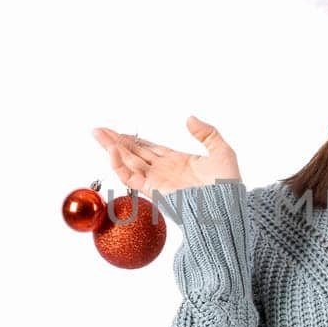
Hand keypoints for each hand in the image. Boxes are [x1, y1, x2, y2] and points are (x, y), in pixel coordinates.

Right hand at [90, 115, 242, 196]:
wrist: (228, 208)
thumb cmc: (229, 186)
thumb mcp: (222, 151)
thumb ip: (207, 133)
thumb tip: (189, 118)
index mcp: (177, 161)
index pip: (149, 148)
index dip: (134, 139)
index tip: (118, 131)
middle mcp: (163, 171)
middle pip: (134, 153)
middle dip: (116, 141)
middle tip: (98, 130)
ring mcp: (157, 180)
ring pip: (128, 162)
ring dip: (112, 148)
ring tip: (98, 134)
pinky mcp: (154, 191)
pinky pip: (131, 178)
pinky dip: (119, 166)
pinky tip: (111, 151)